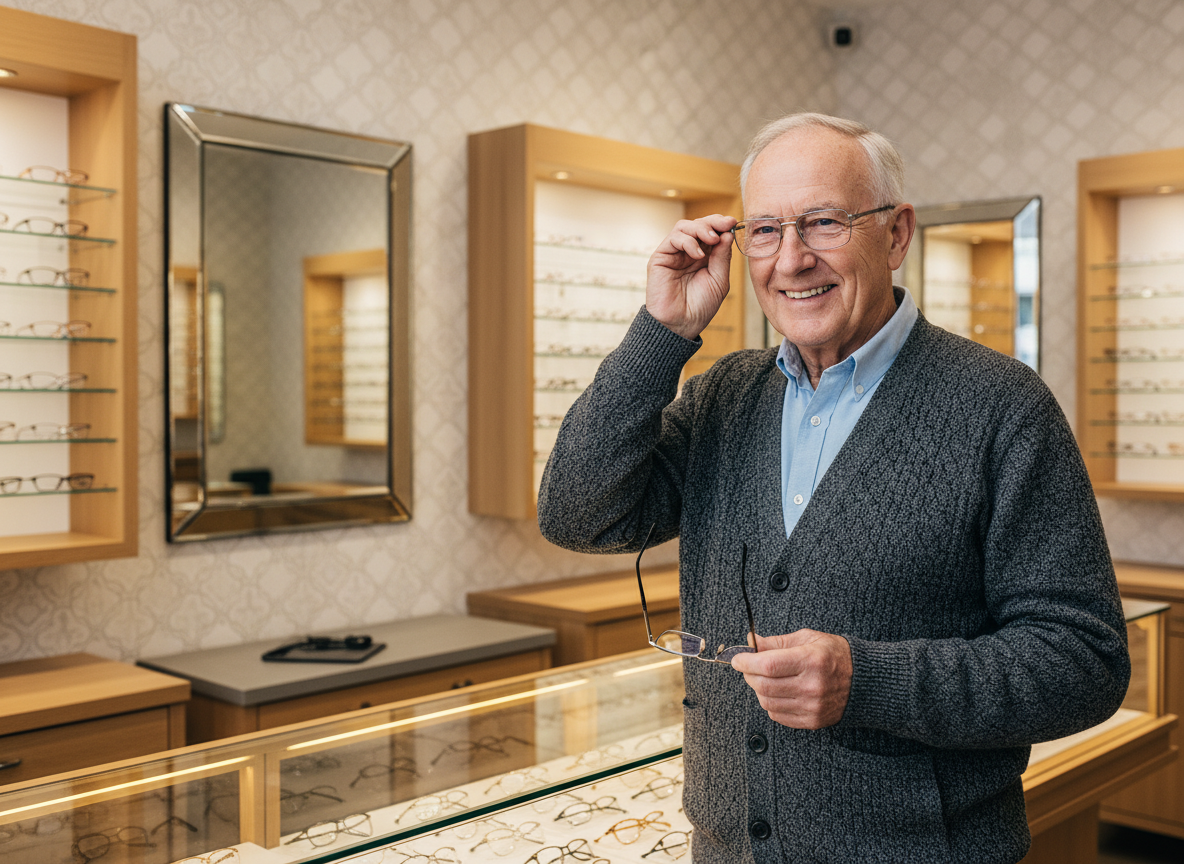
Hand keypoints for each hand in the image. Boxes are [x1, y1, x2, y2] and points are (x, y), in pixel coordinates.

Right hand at [646, 214, 735, 339]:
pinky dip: (688, 242)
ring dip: (701, 228)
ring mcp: (674, 254)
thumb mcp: (719, 280)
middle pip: (698, 224)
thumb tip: (727, 233)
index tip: (733, 222)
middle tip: (725, 225)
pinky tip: (698, 254)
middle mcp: (688, 252)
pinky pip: (673, 239)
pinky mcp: (660, 258)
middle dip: (713, 221)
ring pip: (684, 226)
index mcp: (704, 256)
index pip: (711, 231)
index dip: (721, 224)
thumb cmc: (701, 307)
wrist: (681, 324)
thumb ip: (722, 257)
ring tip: (712, 239)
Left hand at [730, 630, 852, 729]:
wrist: (864, 681)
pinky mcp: (813, 721)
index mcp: (811, 660)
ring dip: (758, 689)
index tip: (738, 659)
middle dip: (749, 675)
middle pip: (764, 685)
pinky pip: (778, 716)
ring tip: (765, 678)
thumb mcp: (808, 639)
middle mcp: (812, 686)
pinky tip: (777, 692)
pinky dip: (770, 704)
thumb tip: (751, 642)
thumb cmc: (835, 655)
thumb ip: (776, 642)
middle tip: (748, 666)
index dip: (747, 662)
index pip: (768, 665)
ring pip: (768, 702)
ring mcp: (812, 706)